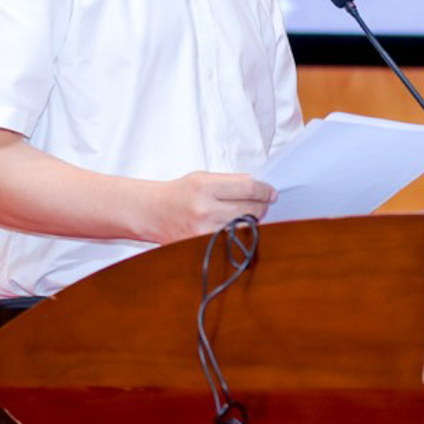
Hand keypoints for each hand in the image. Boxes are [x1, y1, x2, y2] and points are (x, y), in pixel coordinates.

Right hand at [146, 172, 275, 243]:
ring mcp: (202, 230)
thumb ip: (230, 182)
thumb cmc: (179, 192)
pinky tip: (239, 228)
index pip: (248, 188)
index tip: (271, 193)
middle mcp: (204, 208)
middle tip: (265, 204)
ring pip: (244, 228)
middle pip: (250, 209)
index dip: (264, 190)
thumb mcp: (203, 178)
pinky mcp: (200, 245)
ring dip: (253, 222)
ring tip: (251, 215)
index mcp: (205, 186)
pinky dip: (239, 235)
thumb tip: (258, 187)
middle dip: (262, 206)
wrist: (152, 212)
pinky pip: (230, 241)